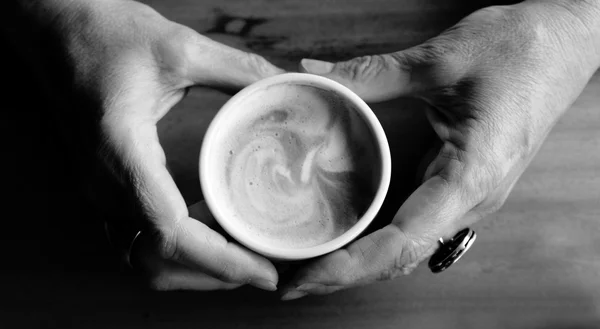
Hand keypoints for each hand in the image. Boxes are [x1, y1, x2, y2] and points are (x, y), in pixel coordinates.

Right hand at [16, 0, 283, 290]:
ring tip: (241, 256)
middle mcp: (102, 182)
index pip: (170, 231)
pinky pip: (133, 239)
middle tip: (264, 267)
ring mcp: (96, 189)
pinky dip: (173, 251)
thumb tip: (287, 85)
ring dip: (192, 268)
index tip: (264, 272)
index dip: (221, 261)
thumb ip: (239, 69)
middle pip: (157, 261)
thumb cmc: (105, 34)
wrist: (53, 31)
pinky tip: (208, 231)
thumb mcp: (179, 47)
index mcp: (122, 150)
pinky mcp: (99, 187)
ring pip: (142, 259)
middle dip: (214, 274)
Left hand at [282, 1, 599, 299]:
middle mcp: (474, 198)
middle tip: (292, 280)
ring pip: (409, 246)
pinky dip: (380, 238)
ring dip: (361, 260)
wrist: (567, 43)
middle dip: (346, 272)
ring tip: (311, 265)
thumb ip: (373, 74)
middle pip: (401, 255)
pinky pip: (417, 223)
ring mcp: (470, 195)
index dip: (352, 265)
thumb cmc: (521, 49)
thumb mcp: (441, 58)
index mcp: (473, 175)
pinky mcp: (463, 183)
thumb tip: (313, 76)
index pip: (404, 239)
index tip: (308, 276)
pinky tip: (350, 235)